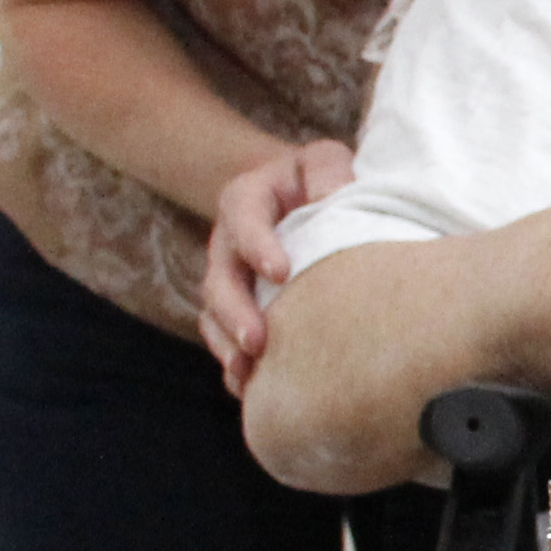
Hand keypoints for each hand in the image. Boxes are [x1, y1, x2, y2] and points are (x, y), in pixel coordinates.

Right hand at [199, 140, 356, 394]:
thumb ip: (329, 171)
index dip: (258, 244)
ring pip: (214, 314)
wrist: (298, 197)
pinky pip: (222, 338)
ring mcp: (228, 277)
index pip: (244, 217)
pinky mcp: (234, 307)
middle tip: (257, 341)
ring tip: (248, 374)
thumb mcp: (323, 161)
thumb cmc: (319, 180)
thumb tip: (336, 195)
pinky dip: (233, 363)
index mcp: (248, 198)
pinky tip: (251, 390)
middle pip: (220, 277)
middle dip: (235, 311)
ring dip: (227, 345)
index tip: (281, 273)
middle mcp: (228, 241)